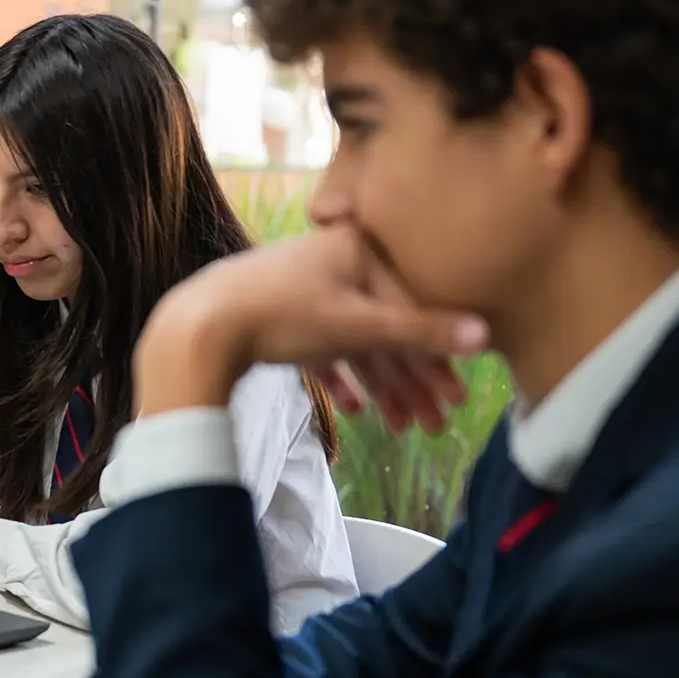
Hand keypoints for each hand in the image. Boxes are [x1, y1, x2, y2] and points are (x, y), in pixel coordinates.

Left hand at [136, 227, 488, 431]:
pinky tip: (352, 410)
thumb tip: (484, 334)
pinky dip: (338, 376)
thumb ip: (419, 332)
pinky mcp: (275, 316)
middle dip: (410, 382)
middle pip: (384, 329)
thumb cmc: (281, 316)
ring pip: (353, 343)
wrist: (195, 329)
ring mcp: (301, 288)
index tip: (454, 401)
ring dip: (380, 387)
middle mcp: (331, 260)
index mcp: (355, 249)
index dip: (436, 359)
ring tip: (400, 428)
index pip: (411, 307)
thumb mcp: (358, 325)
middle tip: (432, 427)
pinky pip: (319, 348)